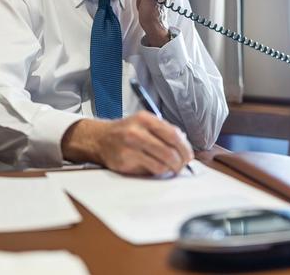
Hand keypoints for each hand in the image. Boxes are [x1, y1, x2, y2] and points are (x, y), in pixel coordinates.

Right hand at [61, 112, 193, 175]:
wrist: (100, 139)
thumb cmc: (125, 132)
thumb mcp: (144, 123)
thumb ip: (163, 131)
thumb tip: (184, 145)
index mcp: (145, 119)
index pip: (173, 134)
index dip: (185, 147)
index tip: (189, 155)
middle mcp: (137, 130)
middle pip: (170, 149)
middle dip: (181, 160)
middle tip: (182, 165)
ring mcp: (130, 146)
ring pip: (162, 162)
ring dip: (171, 168)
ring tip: (172, 168)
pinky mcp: (125, 160)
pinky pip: (151, 169)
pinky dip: (159, 171)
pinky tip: (158, 168)